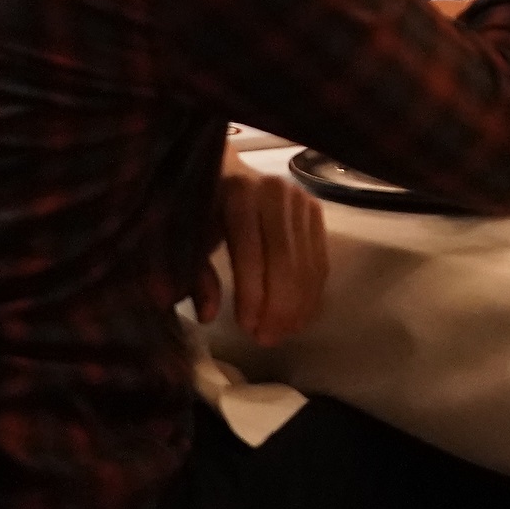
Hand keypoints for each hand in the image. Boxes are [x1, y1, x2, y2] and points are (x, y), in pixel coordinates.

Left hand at [199, 163, 331, 345]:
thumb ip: (196, 274)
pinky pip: (320, 260)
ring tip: (282, 334)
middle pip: (286, 262)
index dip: (252, 295)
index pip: (252, 254)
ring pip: (307, 264)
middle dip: (279, 307)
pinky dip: (312, 293)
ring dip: (298, 307)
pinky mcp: (315, 210)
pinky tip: (300, 318)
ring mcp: (300, 200)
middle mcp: (275, 193)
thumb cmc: (201, 207)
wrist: (226, 169)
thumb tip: (209, 315)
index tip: (247, 328)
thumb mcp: (189, 235)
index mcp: (239, 194)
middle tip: (267, 339)